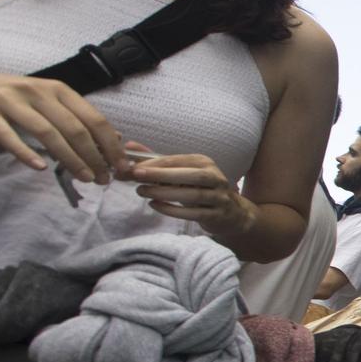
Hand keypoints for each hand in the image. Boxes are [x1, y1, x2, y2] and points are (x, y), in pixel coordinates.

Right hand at [0, 69, 126, 181]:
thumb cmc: (14, 96)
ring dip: (69, 158)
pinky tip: (40, 167)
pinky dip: (24, 152)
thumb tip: (114, 138)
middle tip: (103, 179)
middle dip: (94, 156)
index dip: (111, 144)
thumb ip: (76, 116)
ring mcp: (9, 100)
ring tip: (84, 177)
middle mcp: (36, 92)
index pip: (93, 118)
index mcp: (57, 89)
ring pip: (47, 133)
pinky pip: (7, 135)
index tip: (121, 165)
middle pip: (74, 128)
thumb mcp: (48, 99)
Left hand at [124, 143, 256, 240]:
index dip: (156, 163)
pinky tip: (155, 206)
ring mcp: (219, 197)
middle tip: (136, 175)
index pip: (179, 160)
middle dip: (162, 175)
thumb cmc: (200, 189)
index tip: (133, 167)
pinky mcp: (217, 215)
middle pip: (190, 175)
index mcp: (205, 163)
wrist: (231, 213)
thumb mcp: (182, 173)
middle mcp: (215, 177)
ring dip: (164, 193)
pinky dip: (173, 210)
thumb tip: (129, 145)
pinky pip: (194, 213)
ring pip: (193, 195)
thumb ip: (156, 161)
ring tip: (141, 192)